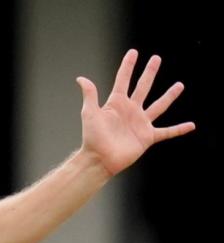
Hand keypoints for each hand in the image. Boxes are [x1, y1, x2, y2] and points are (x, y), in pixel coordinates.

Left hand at [77, 49, 194, 175]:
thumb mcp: (90, 113)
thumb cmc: (92, 137)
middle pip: (143, 87)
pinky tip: (191, 125)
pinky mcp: (147, 137)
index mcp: (116, 103)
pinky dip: (179, 129)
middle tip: (156, 58)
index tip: (133, 52)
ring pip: (158, 105)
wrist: (99, 159)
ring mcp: (140, 123)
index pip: (123, 80)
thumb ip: (90, 95)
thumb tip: (81, 78)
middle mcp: (130, 110)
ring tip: (180, 85)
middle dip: (149, 73)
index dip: (128, 66)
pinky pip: (167, 132)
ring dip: (169, 95)